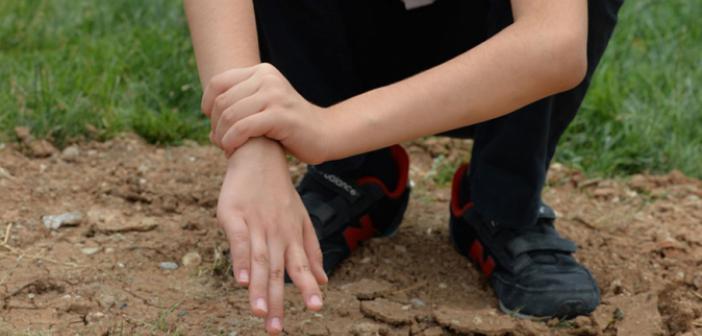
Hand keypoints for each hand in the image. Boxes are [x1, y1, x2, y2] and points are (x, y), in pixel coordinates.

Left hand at [202, 63, 332, 163]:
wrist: (324, 134)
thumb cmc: (289, 126)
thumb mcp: (264, 105)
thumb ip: (240, 102)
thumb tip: (207, 113)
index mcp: (262, 72)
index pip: (218, 82)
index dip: (207, 104)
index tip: (213, 124)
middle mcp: (267, 79)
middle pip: (222, 101)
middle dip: (215, 125)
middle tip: (220, 142)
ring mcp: (274, 96)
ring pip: (229, 116)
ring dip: (222, 137)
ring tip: (227, 148)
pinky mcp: (279, 116)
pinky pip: (242, 128)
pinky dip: (232, 141)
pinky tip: (232, 150)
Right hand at [217, 139, 327, 333]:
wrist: (260, 154)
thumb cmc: (278, 192)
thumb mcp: (300, 219)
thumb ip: (311, 250)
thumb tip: (323, 280)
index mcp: (292, 236)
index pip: (301, 267)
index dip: (307, 288)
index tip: (316, 309)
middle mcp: (276, 233)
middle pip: (276, 271)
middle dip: (277, 301)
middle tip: (276, 329)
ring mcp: (256, 224)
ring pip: (258, 260)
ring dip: (258, 287)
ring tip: (258, 312)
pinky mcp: (234, 215)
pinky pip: (238, 239)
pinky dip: (238, 259)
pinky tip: (239, 279)